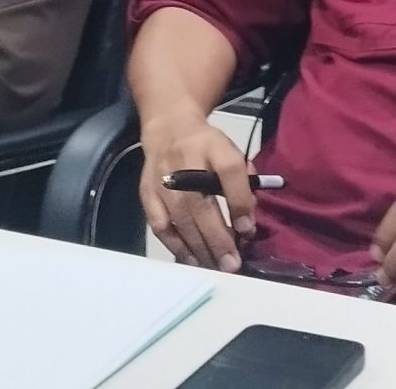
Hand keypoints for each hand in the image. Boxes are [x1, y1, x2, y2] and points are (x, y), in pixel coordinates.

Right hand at [138, 115, 255, 272]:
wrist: (168, 129)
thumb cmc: (206, 147)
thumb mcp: (231, 153)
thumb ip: (243, 182)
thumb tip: (247, 221)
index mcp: (213, 145)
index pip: (229, 169)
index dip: (239, 200)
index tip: (248, 229)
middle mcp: (185, 161)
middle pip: (200, 203)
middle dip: (218, 237)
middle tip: (232, 264)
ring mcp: (162, 179)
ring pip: (179, 218)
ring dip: (199, 247)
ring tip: (215, 267)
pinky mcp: (147, 193)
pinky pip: (160, 225)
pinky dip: (176, 245)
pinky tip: (192, 260)